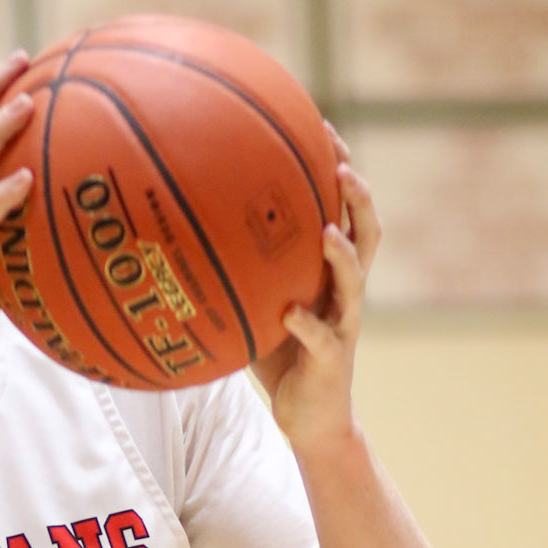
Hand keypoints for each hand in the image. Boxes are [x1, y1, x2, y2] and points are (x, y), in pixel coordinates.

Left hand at [252, 125, 379, 456]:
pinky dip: (306, 324)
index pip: (344, 209)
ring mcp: (343, 323)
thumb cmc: (280, 357)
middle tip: (341, 163)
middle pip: (366, 231)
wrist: (311, 420)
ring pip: (355, 279)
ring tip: (327, 228)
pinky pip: (320, 336)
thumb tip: (181, 227)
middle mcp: (345, 291)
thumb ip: (238, 268)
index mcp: (330, 272)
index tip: (322, 127)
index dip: (339, 168)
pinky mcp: (332, 358)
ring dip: (343, 252)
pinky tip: (287, 312)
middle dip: (357, 195)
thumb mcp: (258, 302)